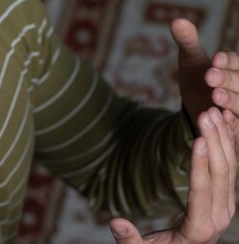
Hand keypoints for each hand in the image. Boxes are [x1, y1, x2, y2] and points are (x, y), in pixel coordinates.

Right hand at [109, 107, 236, 242]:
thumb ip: (129, 241)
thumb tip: (115, 223)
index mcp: (200, 230)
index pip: (202, 193)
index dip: (200, 166)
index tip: (198, 140)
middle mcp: (219, 217)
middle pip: (221, 176)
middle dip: (214, 142)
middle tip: (205, 113)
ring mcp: (225, 207)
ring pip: (230, 169)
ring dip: (223, 139)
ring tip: (213, 112)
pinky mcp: (224, 199)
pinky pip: (230, 168)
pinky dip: (227, 144)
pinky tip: (223, 123)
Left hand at [170, 18, 238, 148]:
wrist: (196, 108)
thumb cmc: (197, 80)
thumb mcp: (190, 60)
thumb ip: (187, 41)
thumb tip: (177, 20)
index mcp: (234, 67)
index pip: (235, 61)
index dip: (227, 61)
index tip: (214, 59)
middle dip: (228, 78)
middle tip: (210, 76)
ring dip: (232, 100)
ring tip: (215, 95)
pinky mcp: (237, 125)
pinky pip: (238, 125)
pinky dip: (231, 123)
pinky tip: (221, 118)